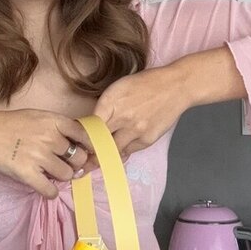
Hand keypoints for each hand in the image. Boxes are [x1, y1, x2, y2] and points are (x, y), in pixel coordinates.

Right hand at [0, 109, 96, 198]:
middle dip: (73, 164)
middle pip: (79, 158)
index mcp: (53, 121)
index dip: (91, 146)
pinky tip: (43, 186)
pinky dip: (49, 192)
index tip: (91, 154)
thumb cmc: (8, 124)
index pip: (84, 135)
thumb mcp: (36, 116)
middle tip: (62, 164)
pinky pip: (50, 191)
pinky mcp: (27, 174)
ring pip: (66, 175)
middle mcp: (49, 137)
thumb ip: (57, 126)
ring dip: (60, 178)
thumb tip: (78, 143)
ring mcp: (39, 156)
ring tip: (48, 173)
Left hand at [78, 46, 246, 172]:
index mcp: (110, 102)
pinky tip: (117, 153)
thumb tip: (91, 125)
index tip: (75, 147)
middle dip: (89, 155)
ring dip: (104, 157)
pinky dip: (121, 153)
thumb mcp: (119, 87)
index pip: (89, 127)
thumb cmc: (144, 84)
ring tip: (95, 164)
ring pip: (113, 151)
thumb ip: (104, 106)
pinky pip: (129, 151)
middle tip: (80, 165)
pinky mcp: (147, 139)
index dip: (81, 139)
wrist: (175, 87)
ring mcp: (135, 131)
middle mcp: (122, 118)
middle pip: (99, 143)